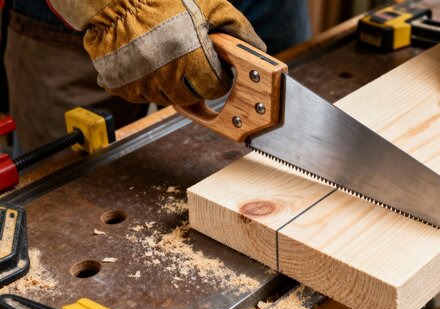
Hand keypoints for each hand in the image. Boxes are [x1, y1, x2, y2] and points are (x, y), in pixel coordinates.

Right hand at [48, 0, 264, 105]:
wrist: (113, 0)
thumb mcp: (207, 5)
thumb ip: (236, 26)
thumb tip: (258, 48)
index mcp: (190, 53)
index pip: (216, 88)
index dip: (220, 79)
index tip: (217, 70)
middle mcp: (165, 72)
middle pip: (194, 98)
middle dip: (199, 85)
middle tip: (195, 66)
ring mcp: (141, 82)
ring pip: (170, 100)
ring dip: (175, 87)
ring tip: (172, 61)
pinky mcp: (122, 86)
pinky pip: (145, 97)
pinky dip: (152, 86)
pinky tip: (152, 65)